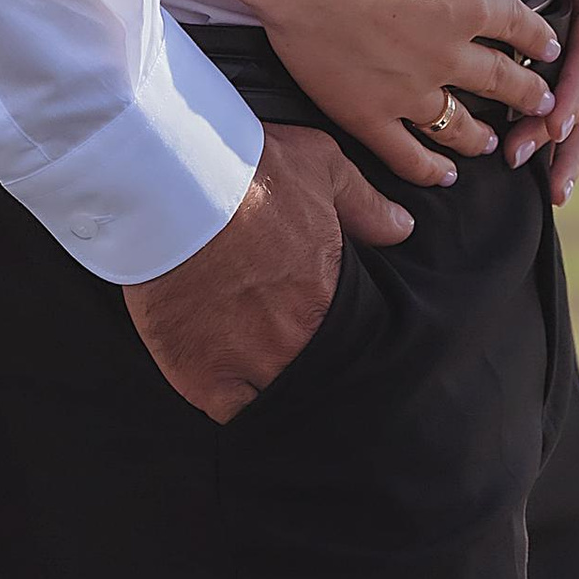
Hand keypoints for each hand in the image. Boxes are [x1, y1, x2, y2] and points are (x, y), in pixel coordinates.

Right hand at [124, 124, 411, 423]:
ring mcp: (250, 363)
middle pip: (316, 372)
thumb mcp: (322, 167)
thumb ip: (366, 205)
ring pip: (277, 396)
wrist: (176, 188)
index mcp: (329, 297)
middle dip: (309, 361)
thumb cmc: (250, 171)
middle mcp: (296, 340)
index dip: (340, 335)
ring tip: (262, 367)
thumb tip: (403, 229)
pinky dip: (233, 403)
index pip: (351, 338)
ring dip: (274, 384)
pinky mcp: (203, 376)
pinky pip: (229, 411)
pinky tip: (229, 386)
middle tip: (288, 343)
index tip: (326, 325)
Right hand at [257, 0, 560, 187]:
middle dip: (527, 94)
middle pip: (499, 80)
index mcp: (466, 3)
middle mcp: (446, 53)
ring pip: (459, 124)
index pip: (517, 27)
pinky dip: (429, 169)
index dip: (539, 39)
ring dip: (481, 136)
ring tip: (494, 143)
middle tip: (544, 106)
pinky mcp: (366, 113)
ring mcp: (407, 90)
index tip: (552, 50)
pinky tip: (443, 175)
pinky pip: (406, 153)